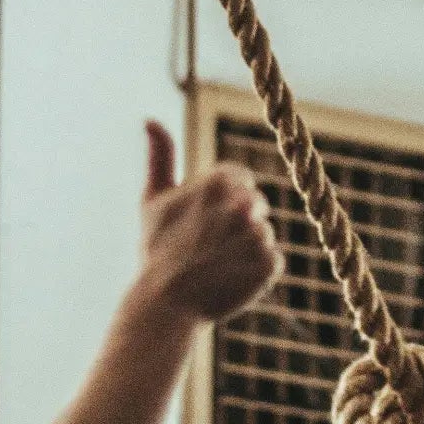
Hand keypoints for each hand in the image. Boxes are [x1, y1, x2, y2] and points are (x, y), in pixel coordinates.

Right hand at [137, 121, 281, 321]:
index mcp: (217, 182)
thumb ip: (160, 156)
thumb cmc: (158, 250)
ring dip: (245, 248)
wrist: (164, 304)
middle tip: (209, 245)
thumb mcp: (153, 200)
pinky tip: (231, 278)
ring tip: (217, 265)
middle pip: (255, 205)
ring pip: (264, 233)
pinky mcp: (269, 264)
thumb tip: (150, 119)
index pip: (240, 179)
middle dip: (237, 223)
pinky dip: (257, 271)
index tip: (205, 219)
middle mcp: (241, 205)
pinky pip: (273, 259)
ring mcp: (257, 236)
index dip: (224, 199)